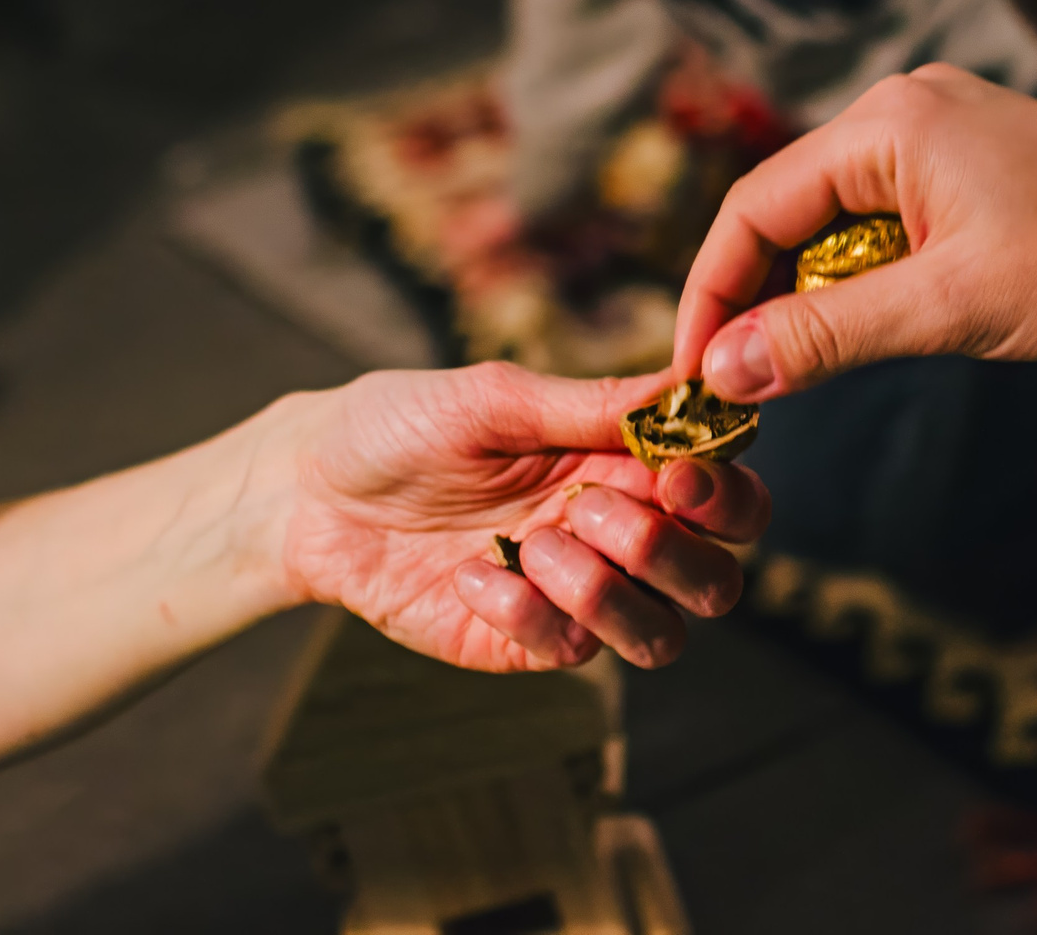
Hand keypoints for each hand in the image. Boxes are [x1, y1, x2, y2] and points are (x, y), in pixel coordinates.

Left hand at [276, 363, 770, 671]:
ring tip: (534, 545)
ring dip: (608, 593)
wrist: (309, 492)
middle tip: (595, 512)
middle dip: (671, 553)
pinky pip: (568, 652)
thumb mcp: (496, 398)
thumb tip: (689, 385)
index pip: (727, 497)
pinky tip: (472, 573)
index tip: (677, 478)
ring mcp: (572, 596)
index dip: (724, 496)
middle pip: (715, 581)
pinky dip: (526, 612)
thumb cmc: (401, 424)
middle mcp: (613, 534)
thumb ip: (593, 404)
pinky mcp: (520, 642)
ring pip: (661, 636)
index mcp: (623, 464)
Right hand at [675, 64, 1036, 402]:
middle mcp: (901, 112)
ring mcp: (936, 135)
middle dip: (756, 300)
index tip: (693, 371)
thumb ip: (831, 336)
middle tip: (737, 387)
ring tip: (794, 374)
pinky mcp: (966, 168)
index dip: (713, 292)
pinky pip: (879, 225)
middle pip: (785, 211)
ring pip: (832, 223)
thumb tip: (726, 371)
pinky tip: (862, 333)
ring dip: (810, 297)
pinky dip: (860, 282)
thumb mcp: (953, 309)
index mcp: (888, 123)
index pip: (755, 206)